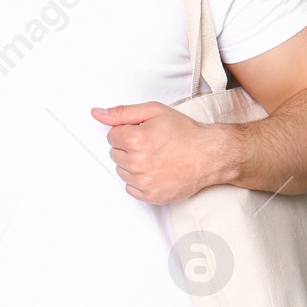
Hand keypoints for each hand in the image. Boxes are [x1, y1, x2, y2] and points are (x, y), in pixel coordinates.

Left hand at [90, 102, 229, 204]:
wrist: (209, 155)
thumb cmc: (185, 132)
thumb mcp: (154, 111)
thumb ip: (122, 112)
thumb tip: (97, 113)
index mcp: (135, 139)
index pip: (111, 136)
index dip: (127, 132)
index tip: (143, 133)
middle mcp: (137, 162)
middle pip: (114, 154)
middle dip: (128, 147)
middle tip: (151, 144)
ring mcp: (143, 181)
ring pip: (121, 171)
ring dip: (132, 164)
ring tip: (155, 157)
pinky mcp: (150, 195)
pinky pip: (130, 188)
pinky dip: (139, 180)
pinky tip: (155, 170)